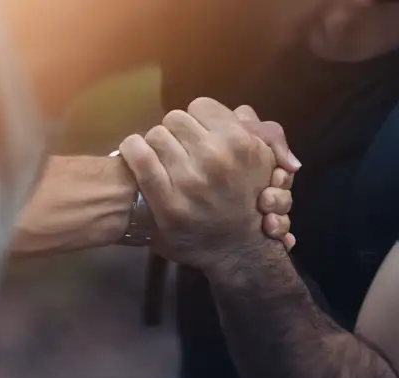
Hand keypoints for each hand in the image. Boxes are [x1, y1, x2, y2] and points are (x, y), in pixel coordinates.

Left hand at [119, 97, 291, 267]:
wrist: (238, 249)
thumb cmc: (249, 201)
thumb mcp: (266, 161)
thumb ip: (257, 130)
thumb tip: (238, 111)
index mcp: (241, 142)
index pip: (201, 106)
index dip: (199, 119)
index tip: (198, 135)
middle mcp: (216, 158)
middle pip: (176, 118)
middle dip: (177, 132)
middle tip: (179, 149)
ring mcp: (190, 181)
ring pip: (156, 135)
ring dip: (156, 145)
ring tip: (162, 158)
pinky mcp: (167, 201)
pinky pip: (138, 156)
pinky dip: (133, 150)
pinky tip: (136, 155)